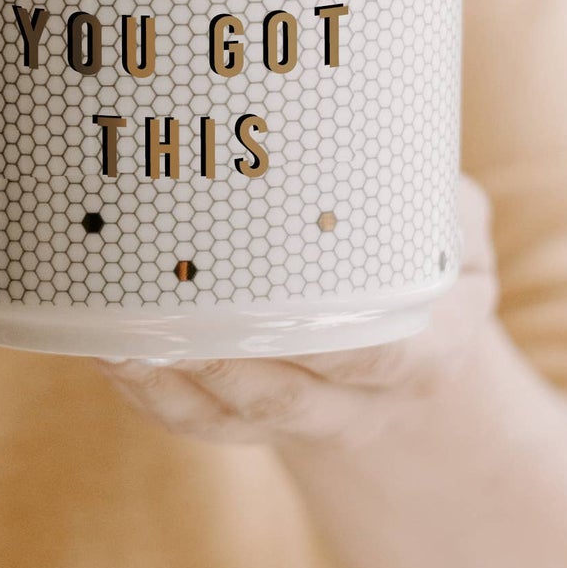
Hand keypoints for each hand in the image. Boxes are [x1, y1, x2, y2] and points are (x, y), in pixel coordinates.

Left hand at [94, 175, 498, 447]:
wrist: (416, 361)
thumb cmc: (426, 269)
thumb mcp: (453, 233)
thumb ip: (432, 201)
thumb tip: (388, 145)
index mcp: (424, 354)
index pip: (378, 357)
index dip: (331, 344)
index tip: (281, 307)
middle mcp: (361, 402)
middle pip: (288, 400)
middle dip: (225, 369)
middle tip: (164, 323)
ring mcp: (302, 419)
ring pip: (231, 421)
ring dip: (169, 387)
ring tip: (117, 342)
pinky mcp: (253, 422)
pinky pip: (199, 423)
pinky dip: (153, 395)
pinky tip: (113, 354)